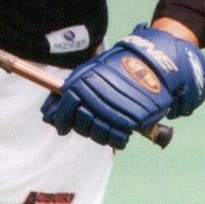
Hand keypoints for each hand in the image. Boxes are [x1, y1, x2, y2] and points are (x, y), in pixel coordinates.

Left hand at [41, 24, 204, 148]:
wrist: (150, 63)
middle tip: (91, 125)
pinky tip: (118, 134)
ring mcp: (110, 111)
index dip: (61, 122)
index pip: (63, 111)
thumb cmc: (119, 66)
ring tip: (106, 129)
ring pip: (97, 135)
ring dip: (100, 135)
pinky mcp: (129, 121)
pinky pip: (116, 139)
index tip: (62, 128)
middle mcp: (92, 98)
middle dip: (83, 128)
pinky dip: (116, 140)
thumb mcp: (92, 70)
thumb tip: (54, 107)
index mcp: (80, 84)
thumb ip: (75, 87)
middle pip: (80, 126)